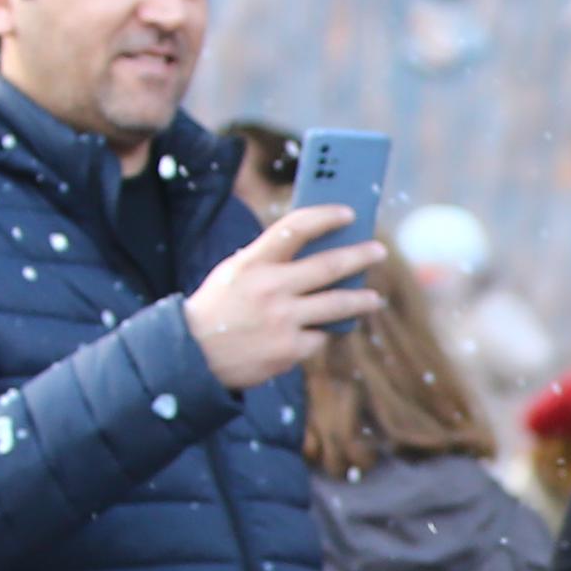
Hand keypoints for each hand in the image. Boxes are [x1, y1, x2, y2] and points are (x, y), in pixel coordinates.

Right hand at [181, 206, 390, 389]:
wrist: (192, 357)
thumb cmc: (220, 309)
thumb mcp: (235, 274)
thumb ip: (270, 262)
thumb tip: (321, 252)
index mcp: (252, 263)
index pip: (294, 228)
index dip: (325, 217)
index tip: (348, 213)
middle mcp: (270, 288)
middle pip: (330, 266)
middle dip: (360, 256)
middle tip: (379, 251)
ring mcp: (282, 320)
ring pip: (338, 304)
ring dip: (362, 300)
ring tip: (374, 299)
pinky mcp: (290, 349)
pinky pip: (320, 336)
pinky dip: (321, 333)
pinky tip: (319, 332)